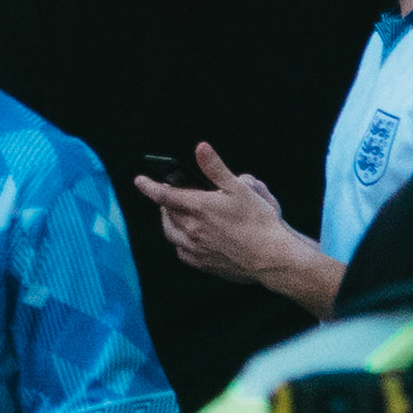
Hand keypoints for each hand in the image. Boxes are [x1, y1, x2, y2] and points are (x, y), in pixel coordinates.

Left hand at [132, 142, 300, 285]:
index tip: (139, 180)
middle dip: (166, 201)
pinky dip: (180, 242)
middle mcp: (192, 229)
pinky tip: (189, 238)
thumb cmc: (260, 221)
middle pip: (167, 213)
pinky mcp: (204, 264)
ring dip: (170, 221)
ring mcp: (196, 249)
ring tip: (175, 213)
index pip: (163, 195)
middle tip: (171, 194)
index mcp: (198, 208)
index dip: (148, 186)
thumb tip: (200, 148)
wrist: (273, 259)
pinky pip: (182, 252)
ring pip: (171, 233)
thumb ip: (216, 168)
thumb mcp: (240, 189)